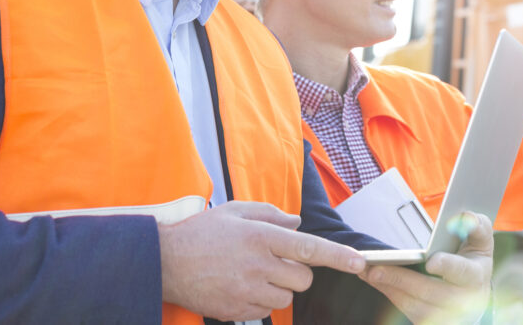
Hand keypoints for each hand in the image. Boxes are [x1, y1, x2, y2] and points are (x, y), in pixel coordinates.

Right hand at [159, 201, 365, 320]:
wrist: (163, 263)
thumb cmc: (201, 233)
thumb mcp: (236, 211)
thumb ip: (271, 215)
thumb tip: (297, 224)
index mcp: (260, 236)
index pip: (310, 248)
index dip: (338, 257)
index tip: (359, 263)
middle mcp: (257, 265)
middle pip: (303, 279)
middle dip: (297, 272)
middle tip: (274, 261)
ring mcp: (247, 291)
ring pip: (286, 297)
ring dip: (278, 287)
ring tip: (253, 273)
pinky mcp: (236, 311)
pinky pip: (265, 311)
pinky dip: (260, 301)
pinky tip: (240, 286)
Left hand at [362, 212, 493, 323]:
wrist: (475, 293)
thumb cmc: (473, 260)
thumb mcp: (480, 240)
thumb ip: (476, 225)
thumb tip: (464, 216)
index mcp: (475, 276)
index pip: (461, 272)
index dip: (447, 267)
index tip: (431, 261)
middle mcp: (461, 300)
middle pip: (429, 292)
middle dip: (400, 280)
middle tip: (375, 268)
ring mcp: (444, 315)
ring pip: (413, 305)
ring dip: (388, 288)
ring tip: (366, 271)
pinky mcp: (429, 321)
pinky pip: (405, 311)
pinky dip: (388, 294)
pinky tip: (373, 279)